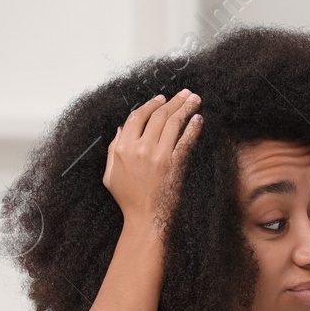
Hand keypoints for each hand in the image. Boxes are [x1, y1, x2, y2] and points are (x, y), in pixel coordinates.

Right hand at [102, 89, 202, 236]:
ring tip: (194, 99)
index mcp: (123, 148)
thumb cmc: (128, 199)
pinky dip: (193, 127)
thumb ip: (114, 149)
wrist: (145, 218)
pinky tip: (198, 119)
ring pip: (173, 124)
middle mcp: (141, 148)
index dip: (150, 105)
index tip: (161, 99)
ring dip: (185, 108)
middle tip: (185, 93)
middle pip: (158, 116)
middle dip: (173, 101)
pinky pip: (185, 141)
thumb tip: (121, 129)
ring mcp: (159, 155)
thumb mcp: (111, 174)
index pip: (137, 117)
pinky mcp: (175, 164)